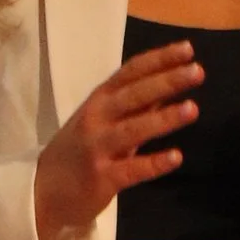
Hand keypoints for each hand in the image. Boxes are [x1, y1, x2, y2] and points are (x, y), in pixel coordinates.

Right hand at [34, 42, 197, 239]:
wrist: (42, 190)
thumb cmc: (80, 150)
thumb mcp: (104, 120)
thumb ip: (137, 105)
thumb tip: (172, 83)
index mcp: (100, 99)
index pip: (131, 72)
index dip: (159, 59)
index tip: (188, 49)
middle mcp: (97, 118)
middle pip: (134, 95)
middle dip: (166, 81)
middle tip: (197, 70)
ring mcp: (98, 147)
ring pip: (133, 129)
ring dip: (164, 118)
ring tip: (193, 108)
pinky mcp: (101, 178)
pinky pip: (131, 169)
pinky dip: (153, 163)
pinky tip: (176, 157)